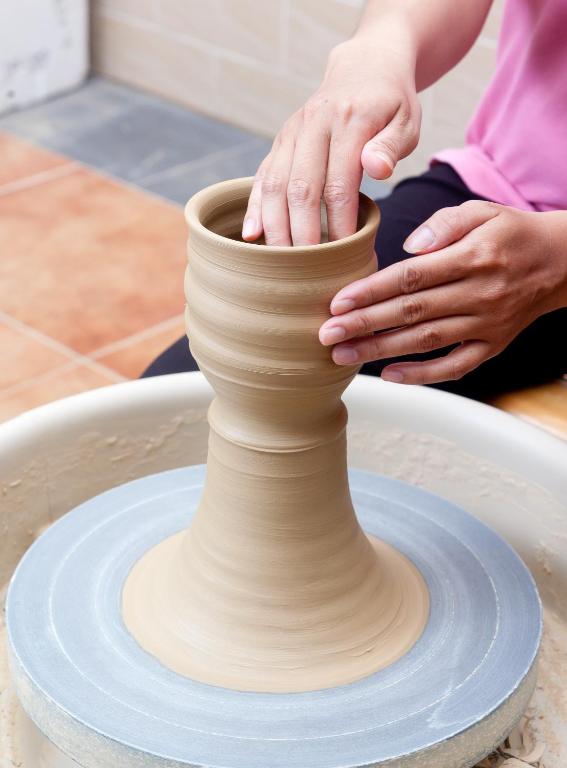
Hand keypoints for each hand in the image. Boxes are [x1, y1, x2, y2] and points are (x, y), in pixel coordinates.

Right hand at [242, 30, 419, 245]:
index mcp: (349, 121)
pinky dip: (255, 207)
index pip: (339, 183)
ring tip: (278, 263)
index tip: (342, 253)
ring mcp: (292, 132)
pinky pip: (262, 176)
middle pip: (299, 189)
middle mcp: (313, 124)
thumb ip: (391, 146)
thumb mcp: (407, 121)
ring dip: (274, 227)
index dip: (338, 223)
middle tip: (305, 271)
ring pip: (274, 185)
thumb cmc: (392, 103)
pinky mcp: (280, 141)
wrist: (365, 66)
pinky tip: (251, 236)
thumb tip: (377, 170)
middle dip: (300, 234)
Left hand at [319, 200, 566, 384]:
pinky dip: (423, 374)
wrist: (560, 262)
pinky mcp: (494, 346)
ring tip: (343, 355)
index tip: (337, 302)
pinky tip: (389, 376)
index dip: (371, 291)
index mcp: (473, 257)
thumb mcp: (481, 211)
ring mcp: (487, 324)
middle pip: (412, 312)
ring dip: (381, 350)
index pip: (412, 277)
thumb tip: (408, 247)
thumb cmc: (509, 233)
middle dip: (364, 325)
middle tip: (326, 334)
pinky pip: (456, 366)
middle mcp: (480, 293)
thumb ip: (443, 224)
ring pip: (426, 340)